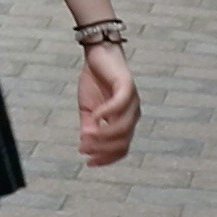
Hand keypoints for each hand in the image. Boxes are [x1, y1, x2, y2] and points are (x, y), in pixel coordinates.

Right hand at [74, 39, 138, 164]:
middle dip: (102, 148)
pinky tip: (93, 116)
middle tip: (83, 148)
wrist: (98, 54)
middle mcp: (133, 114)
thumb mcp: (87, 108)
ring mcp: (132, 101)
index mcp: (124, 122)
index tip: (89, 163)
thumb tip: (85, 143)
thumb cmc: (94, 81)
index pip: (121, 148)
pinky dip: (106, 113)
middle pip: (123, 141)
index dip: (107, 159)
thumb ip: (88, 126)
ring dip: (103, 135)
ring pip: (123, 127)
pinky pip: (119, 105)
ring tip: (86, 135)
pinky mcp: (127, 86)